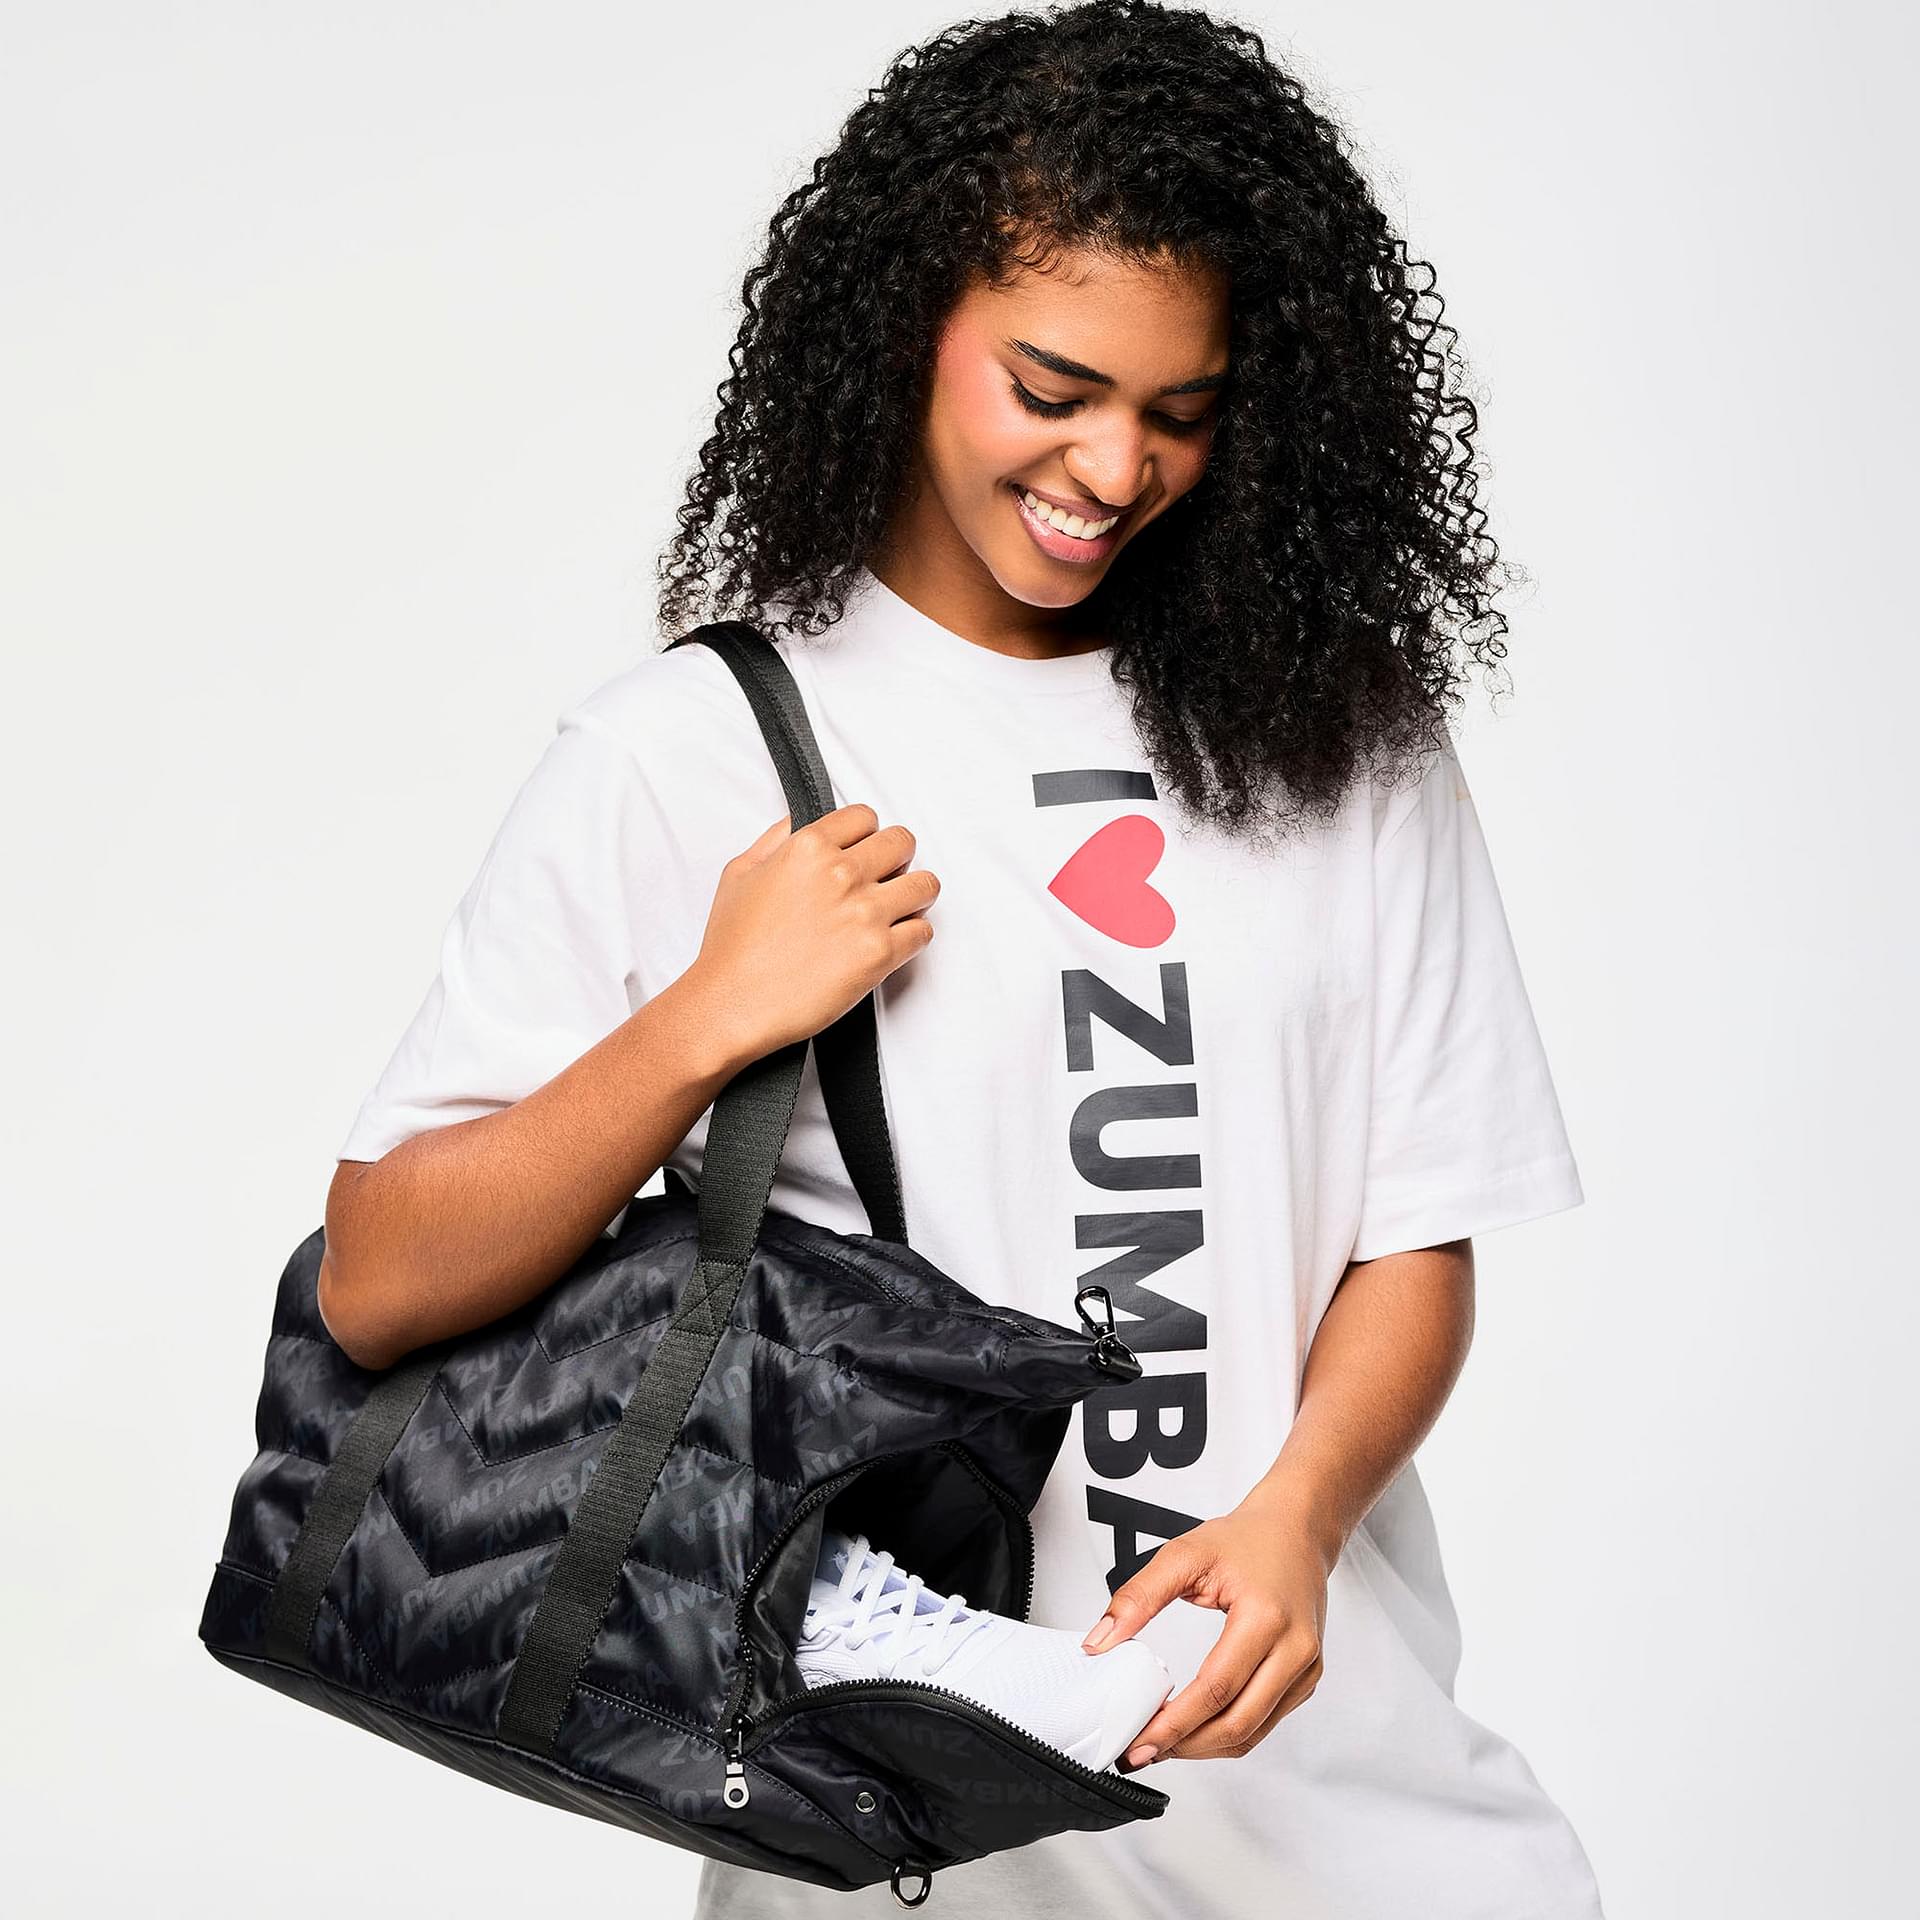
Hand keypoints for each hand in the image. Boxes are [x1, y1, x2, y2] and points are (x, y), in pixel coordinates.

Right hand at [687, 804, 939, 1062]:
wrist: (733, 1004)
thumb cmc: (733, 949)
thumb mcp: (740, 873)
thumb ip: (776, 839)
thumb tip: (800, 822)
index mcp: (808, 848)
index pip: (864, 817)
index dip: (867, 833)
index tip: (866, 848)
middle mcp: (841, 874)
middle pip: (901, 843)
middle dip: (897, 858)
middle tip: (888, 876)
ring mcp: (865, 913)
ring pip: (925, 884)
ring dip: (915, 893)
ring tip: (901, 907)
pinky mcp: (880, 953)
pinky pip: (923, 931)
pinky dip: (914, 934)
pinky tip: (895, 940)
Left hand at [1080, 1486, 1333, 1767]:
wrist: (1296, 1530)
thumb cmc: (1246, 1540)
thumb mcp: (1184, 1555)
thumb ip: (1138, 1597)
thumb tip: (1100, 1642)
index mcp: (1266, 1617)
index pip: (1216, 1689)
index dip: (1174, 1724)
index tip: (1139, 1739)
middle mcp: (1295, 1650)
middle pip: (1237, 1724)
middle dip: (1184, 1746)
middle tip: (1142, 1752)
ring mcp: (1306, 1669)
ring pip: (1252, 1733)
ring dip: (1204, 1748)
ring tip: (1162, 1745)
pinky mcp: (1305, 1679)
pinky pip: (1265, 1723)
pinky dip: (1227, 1733)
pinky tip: (1195, 1728)